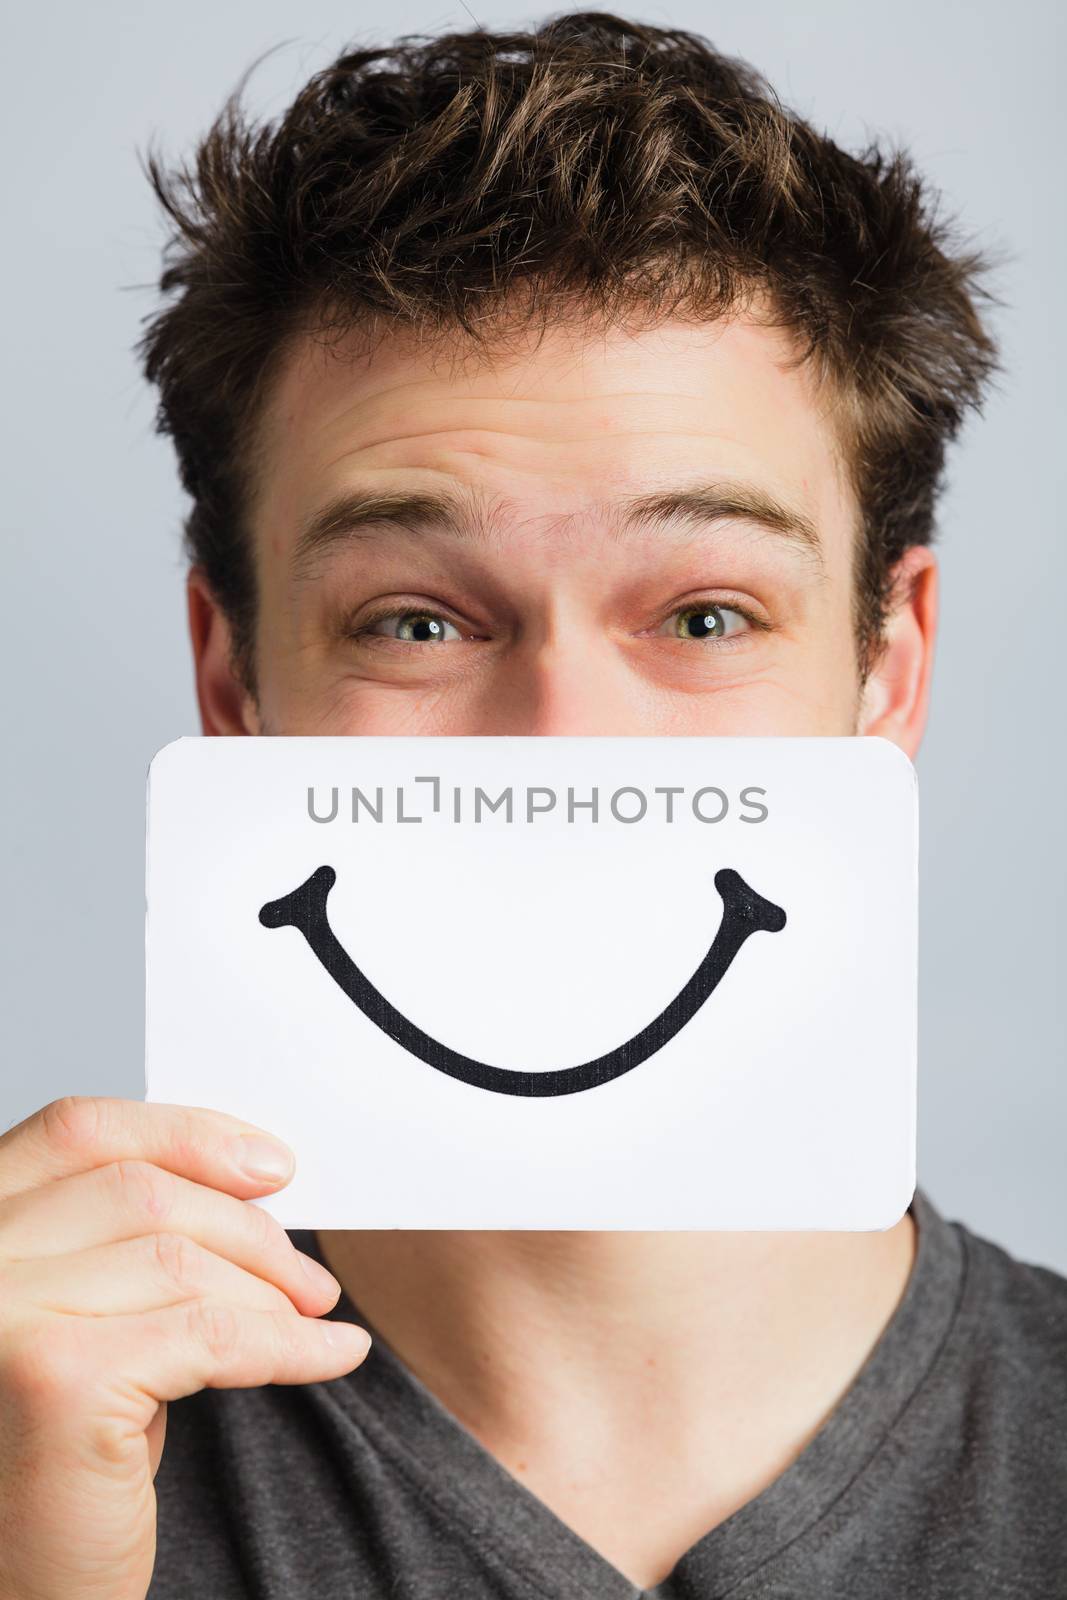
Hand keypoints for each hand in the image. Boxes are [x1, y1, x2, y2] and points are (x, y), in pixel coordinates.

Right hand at [0, 1096, 369, 1599]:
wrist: (28, 1589)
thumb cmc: (55, 1457)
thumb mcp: (87, 1316)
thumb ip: (124, 1240)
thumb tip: (249, 1175)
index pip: (77, 1132)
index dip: (184, 1135)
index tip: (270, 1164)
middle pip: (139, 1191)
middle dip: (248, 1229)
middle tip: (309, 1277)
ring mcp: (1, 1312)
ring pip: (179, 1258)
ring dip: (272, 1291)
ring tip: (313, 1319)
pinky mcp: (54, 1376)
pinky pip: (211, 1331)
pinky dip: (290, 1344)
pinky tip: (331, 1355)